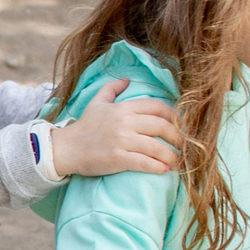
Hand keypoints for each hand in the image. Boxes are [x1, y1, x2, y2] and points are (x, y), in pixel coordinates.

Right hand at [50, 78, 178, 176]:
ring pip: (157, 147)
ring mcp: (122, 140)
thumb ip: (111, 89)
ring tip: (177, 162)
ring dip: (171, 157)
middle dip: (178, 138)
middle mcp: (125, 122)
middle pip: (163, 127)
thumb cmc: (83, 127)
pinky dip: (157, 167)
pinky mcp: (118, 158)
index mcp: (124, 108)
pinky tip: (163, 170)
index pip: (158, 108)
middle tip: (183, 147)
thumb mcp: (96, 103)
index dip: (174, 117)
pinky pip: (145, 163)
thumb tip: (126, 79)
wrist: (66, 149)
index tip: (179, 127)